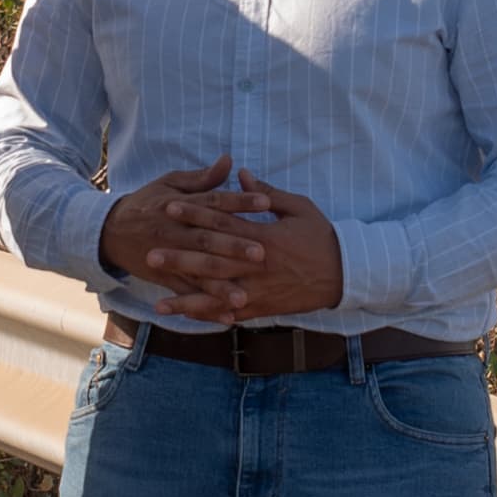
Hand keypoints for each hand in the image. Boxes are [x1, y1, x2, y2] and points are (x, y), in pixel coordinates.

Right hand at [100, 155, 270, 318]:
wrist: (110, 231)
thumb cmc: (147, 203)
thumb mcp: (171, 183)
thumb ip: (203, 178)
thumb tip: (229, 161)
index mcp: (180, 205)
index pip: (214, 202)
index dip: (240, 202)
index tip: (266, 203)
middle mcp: (176, 232)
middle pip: (208, 240)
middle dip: (234, 248)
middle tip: (262, 253)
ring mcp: (170, 258)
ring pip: (198, 272)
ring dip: (221, 287)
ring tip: (244, 297)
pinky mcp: (165, 278)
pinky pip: (188, 295)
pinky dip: (206, 309)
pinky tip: (228, 318)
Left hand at [176, 174, 347, 324]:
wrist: (345, 274)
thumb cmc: (321, 237)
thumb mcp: (298, 207)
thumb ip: (266, 194)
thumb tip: (241, 175)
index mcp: (264, 236)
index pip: (222, 222)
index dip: (195, 213)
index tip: (170, 207)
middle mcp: (256, 265)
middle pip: (211, 260)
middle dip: (179, 258)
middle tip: (150, 254)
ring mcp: (258, 289)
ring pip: (217, 295)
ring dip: (187, 300)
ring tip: (159, 304)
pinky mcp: (263, 307)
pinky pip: (232, 313)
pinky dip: (211, 317)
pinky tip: (190, 320)